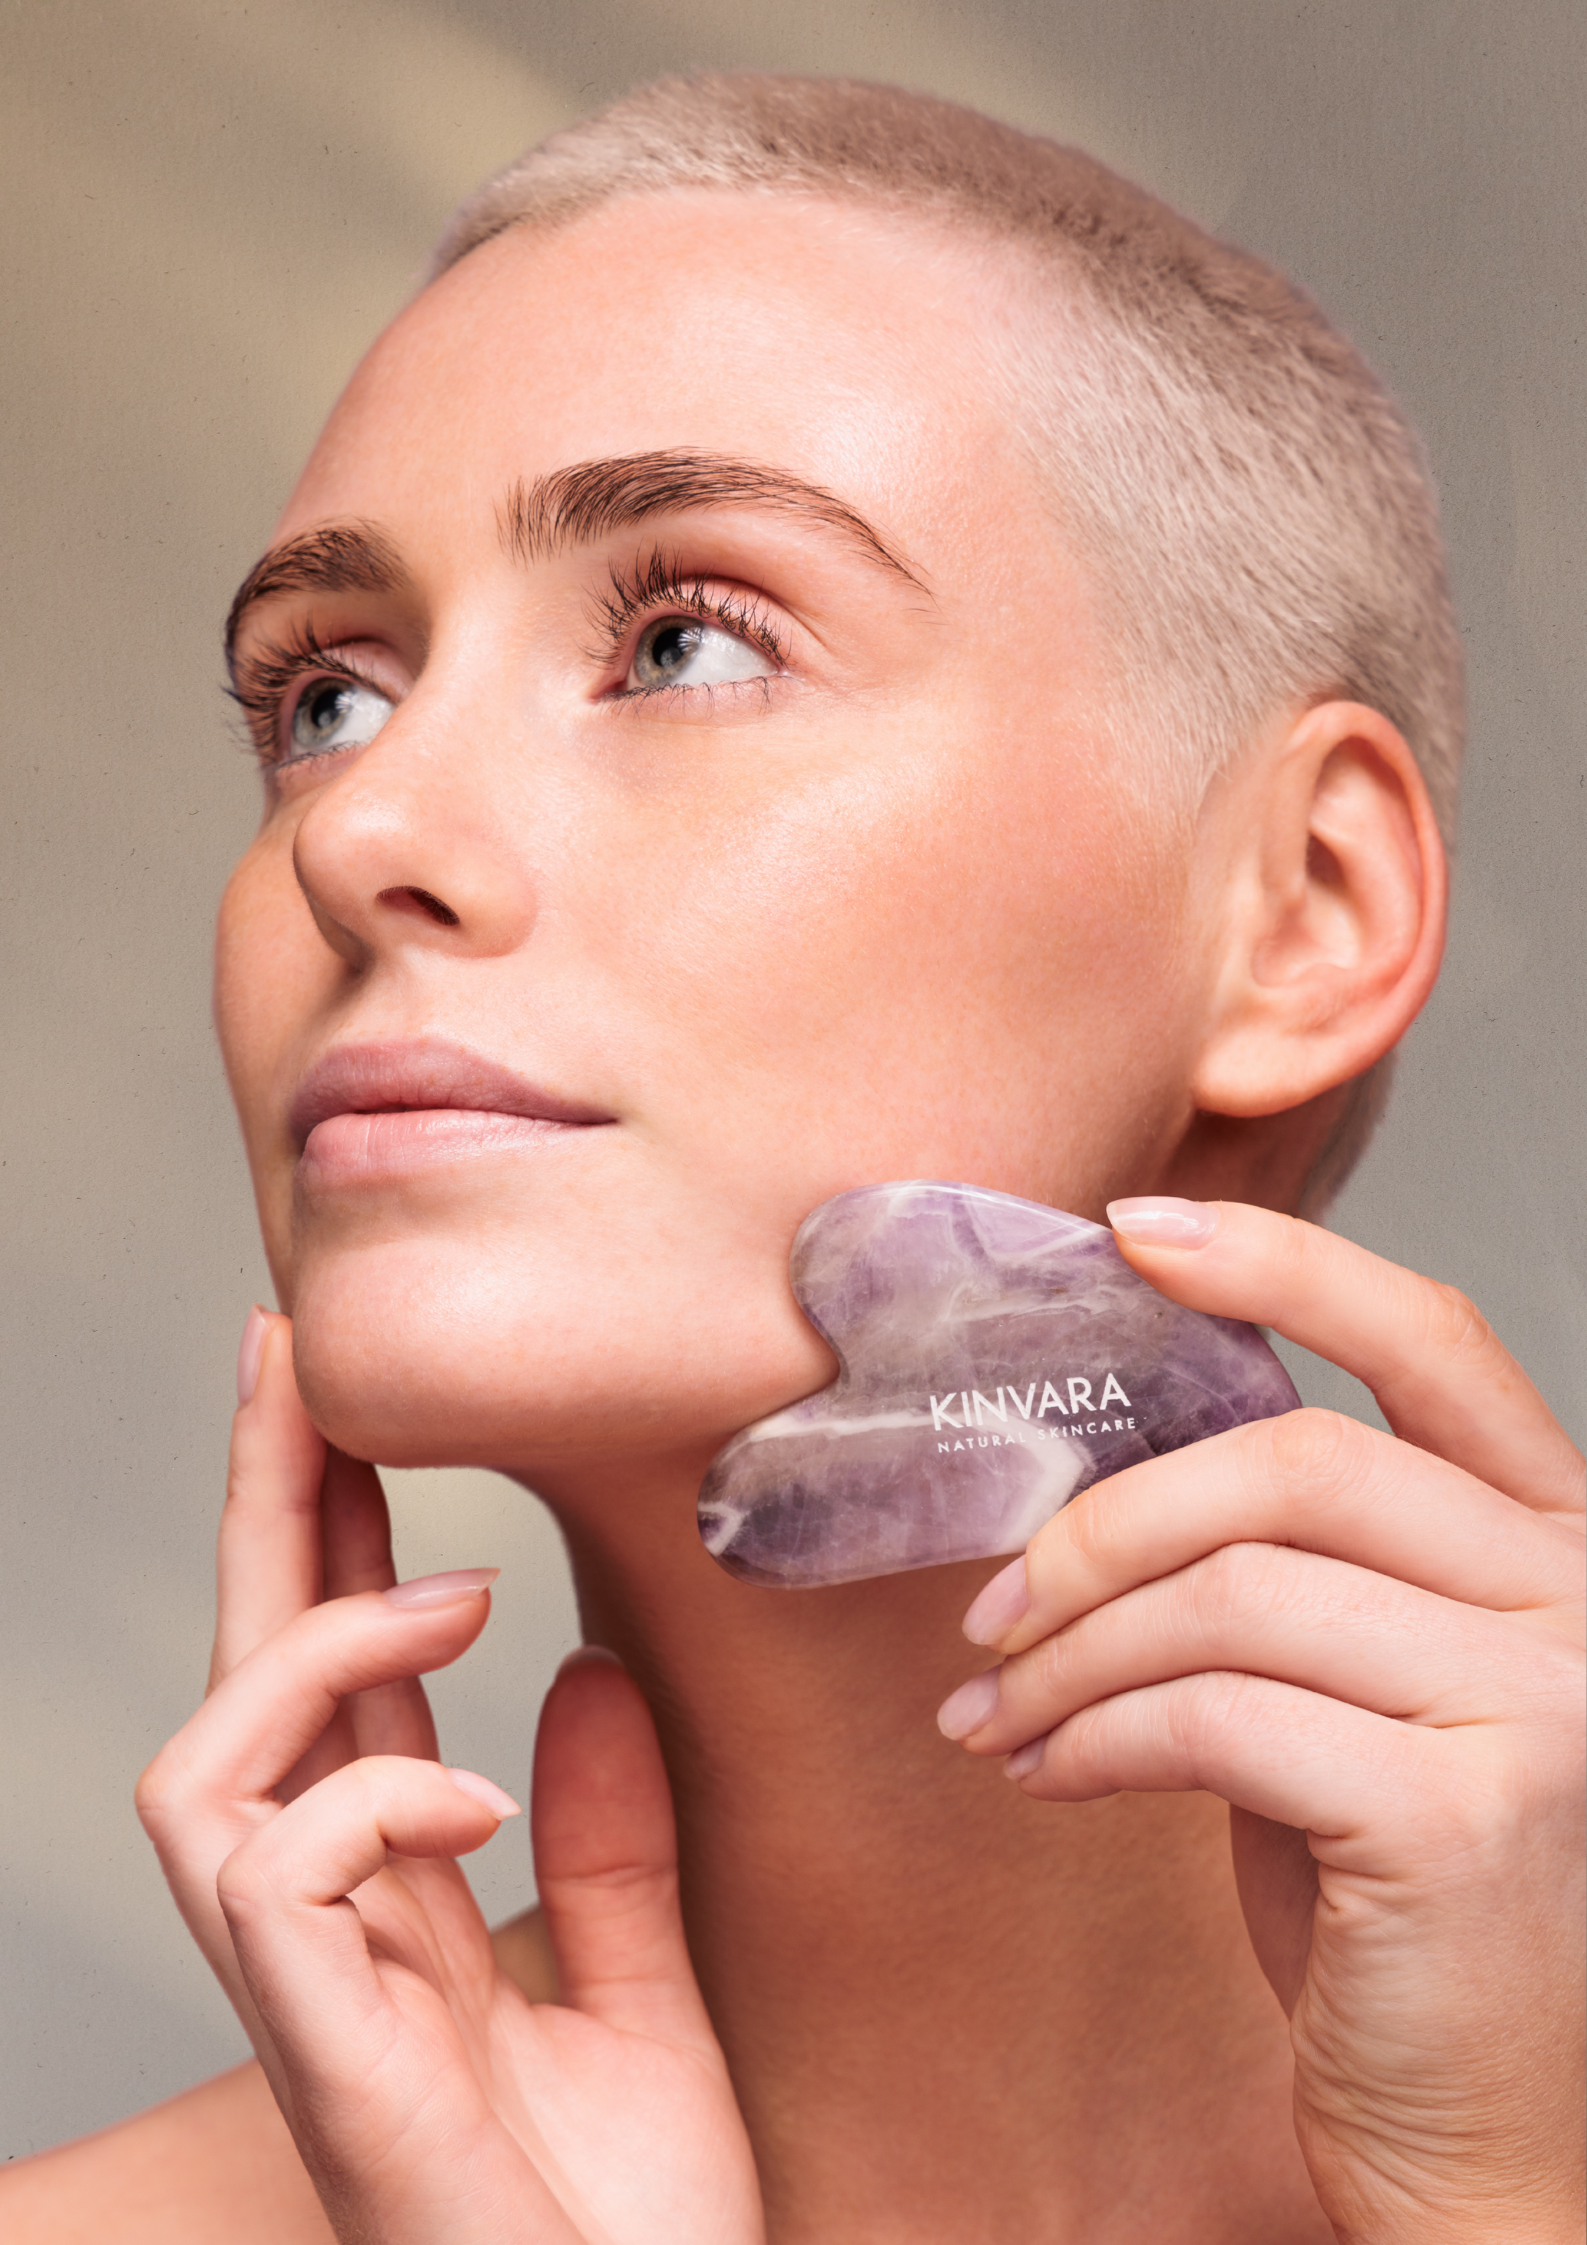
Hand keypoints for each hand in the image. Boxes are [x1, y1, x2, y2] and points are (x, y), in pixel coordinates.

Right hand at [137, 1314, 763, 2243]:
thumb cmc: (634, 2231)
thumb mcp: (649, 1996)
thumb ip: (612, 1843)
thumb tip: (574, 1674)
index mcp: (400, 1905)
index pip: (334, 1687)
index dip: (329, 1542)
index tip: (346, 1405)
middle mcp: (331, 1934)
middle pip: (249, 1683)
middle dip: (263, 1511)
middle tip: (286, 1354)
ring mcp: (313, 2000)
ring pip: (201, 1768)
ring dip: (312, 1646)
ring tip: (449, 1595)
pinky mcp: (327, 2060)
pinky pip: (278, 1874)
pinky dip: (372, 1796)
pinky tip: (470, 1790)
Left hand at [937, 1201, 1584, 2242]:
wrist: (1490, 2137)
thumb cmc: (1398, 1906)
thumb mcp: (1355, 1694)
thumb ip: (1284, 1572)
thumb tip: (1097, 1478)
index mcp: (1556, 1543)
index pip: (1432, 1341)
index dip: (1281, 1265)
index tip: (1132, 1232)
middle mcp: (1579, 1604)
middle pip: (1295, 1463)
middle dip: (1107, 1519)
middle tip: (999, 1600)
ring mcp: (1545, 1707)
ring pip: (1235, 1592)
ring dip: (1074, 1649)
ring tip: (999, 1709)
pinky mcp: (1464, 1815)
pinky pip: (1215, 1715)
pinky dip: (1093, 1734)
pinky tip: (1045, 1772)